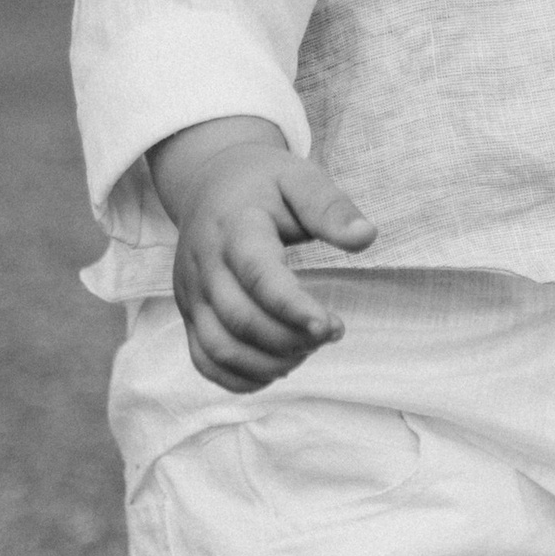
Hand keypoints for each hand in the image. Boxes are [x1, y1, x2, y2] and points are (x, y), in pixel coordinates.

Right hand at [152, 120, 376, 392]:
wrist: (209, 182)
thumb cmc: (264, 184)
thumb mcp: (300, 178)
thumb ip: (330, 207)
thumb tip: (365, 236)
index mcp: (234, 227)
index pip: (258, 275)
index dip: (293, 307)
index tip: (330, 327)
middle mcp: (205, 263)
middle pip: (240, 319)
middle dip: (291, 339)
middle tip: (331, 332)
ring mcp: (191, 292)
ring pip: (220, 348)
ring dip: (268, 363)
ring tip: (307, 350)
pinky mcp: (189, 313)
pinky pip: (204, 360)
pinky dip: (241, 377)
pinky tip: (278, 367)